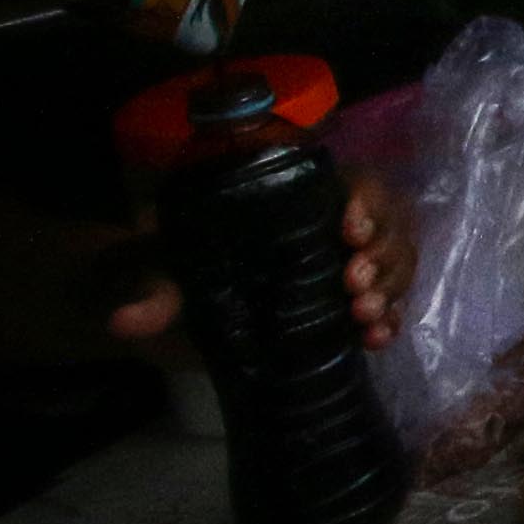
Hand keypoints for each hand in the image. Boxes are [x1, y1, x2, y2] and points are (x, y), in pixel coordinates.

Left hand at [102, 170, 418, 354]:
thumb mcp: (150, 270)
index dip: (367, 201)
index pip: (351, 183)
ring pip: (396, 262)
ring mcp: (337, 268)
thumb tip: (128, 320)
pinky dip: (390, 320)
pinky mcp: (337, 308)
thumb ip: (148, 287)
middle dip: (384, 254)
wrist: (156, 304)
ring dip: (392, 288)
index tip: (350, 231)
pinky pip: (386, 305)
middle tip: (355, 289)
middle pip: (388, 224)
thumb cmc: (157, 269)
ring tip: (364, 317)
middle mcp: (324, 227)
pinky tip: (376, 340)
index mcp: (290, 200)